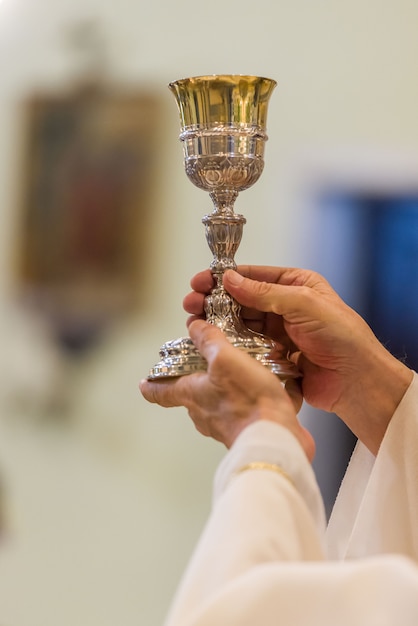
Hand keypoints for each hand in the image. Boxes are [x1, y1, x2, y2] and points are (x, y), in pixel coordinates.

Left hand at [140, 320, 314, 458]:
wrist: (275, 437)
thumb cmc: (248, 400)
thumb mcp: (226, 359)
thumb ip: (209, 341)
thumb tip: (195, 327)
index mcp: (191, 394)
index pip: (161, 392)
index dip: (152, 385)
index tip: (144, 383)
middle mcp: (204, 413)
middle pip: (192, 395)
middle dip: (199, 379)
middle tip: (208, 362)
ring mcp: (225, 425)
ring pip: (219, 402)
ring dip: (228, 388)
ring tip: (245, 370)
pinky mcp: (247, 430)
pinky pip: (244, 410)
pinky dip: (252, 399)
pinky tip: (270, 387)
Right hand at [184, 266, 412, 453]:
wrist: (356, 382)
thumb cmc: (342, 337)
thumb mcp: (304, 304)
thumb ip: (266, 293)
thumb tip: (232, 280)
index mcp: (297, 285)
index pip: (255, 277)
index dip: (226, 278)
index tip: (202, 281)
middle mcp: (285, 307)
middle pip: (242, 300)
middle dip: (215, 301)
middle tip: (191, 303)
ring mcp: (279, 333)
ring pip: (241, 324)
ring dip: (219, 323)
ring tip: (195, 323)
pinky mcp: (273, 356)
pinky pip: (247, 347)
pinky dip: (230, 345)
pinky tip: (213, 343)